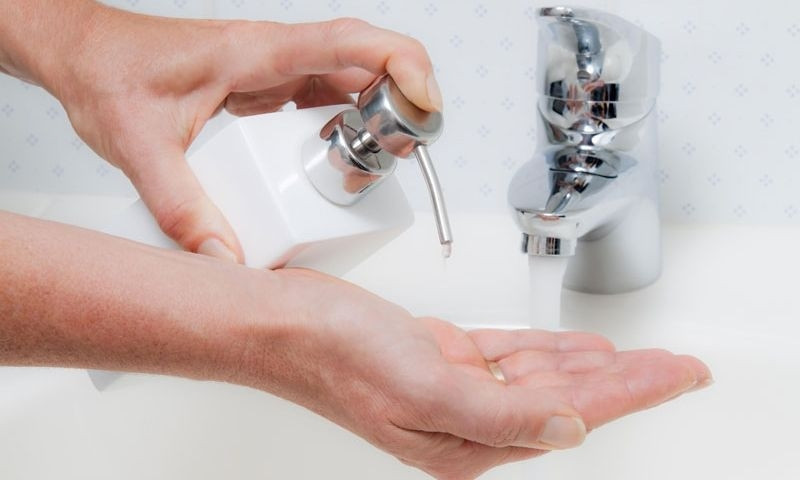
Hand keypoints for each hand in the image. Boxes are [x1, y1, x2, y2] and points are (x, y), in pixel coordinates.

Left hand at [44, 4, 440, 260]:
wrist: (86, 54)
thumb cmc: (109, 72)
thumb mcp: (139, 145)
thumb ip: (181, 207)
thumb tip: (223, 258)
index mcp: (255, 54)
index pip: (347, 42)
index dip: (400, 64)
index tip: (424, 99)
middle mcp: (275, 58)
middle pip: (366, 66)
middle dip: (398, 108)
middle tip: (395, 158)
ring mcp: (276, 74)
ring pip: (351, 86)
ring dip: (374, 122)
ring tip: (369, 169)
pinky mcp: (270, 92)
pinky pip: (326, 104)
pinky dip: (345, 131)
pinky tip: (335, 165)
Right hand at [239, 269, 711, 479]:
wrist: (286, 323)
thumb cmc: (335, 355)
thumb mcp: (425, 386)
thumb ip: (502, 411)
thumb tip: (572, 425)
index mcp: (467, 439)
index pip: (573, 414)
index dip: (634, 391)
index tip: (679, 374)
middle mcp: (468, 418)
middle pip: (569, 397)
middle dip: (629, 379)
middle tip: (679, 366)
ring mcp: (457, 385)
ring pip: (545, 375)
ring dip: (595, 364)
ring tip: (642, 358)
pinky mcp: (444, 356)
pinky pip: (513, 354)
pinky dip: (551, 349)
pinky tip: (577, 348)